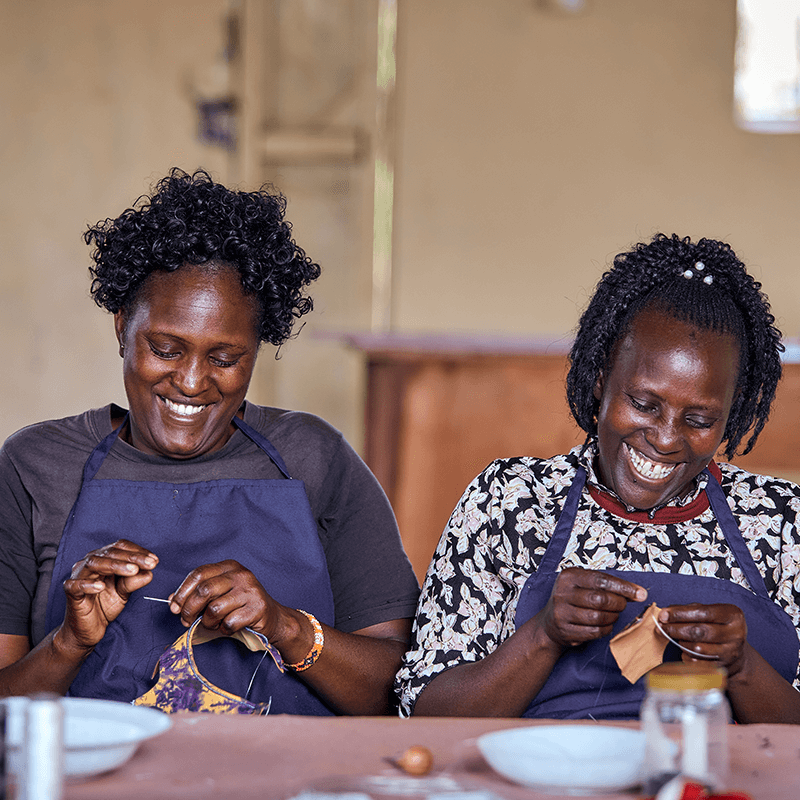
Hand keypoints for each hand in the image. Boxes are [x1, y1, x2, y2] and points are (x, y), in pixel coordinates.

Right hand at [60, 539, 157, 651]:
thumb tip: (149, 573)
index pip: (120, 547)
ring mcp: (78, 576)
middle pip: (110, 553)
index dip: (138, 551)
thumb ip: (134, 582)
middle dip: (132, 558)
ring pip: (94, 564)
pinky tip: (100, 586)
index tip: (154, 560)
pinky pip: (76, 585)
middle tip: (149, 564)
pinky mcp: (71, 592)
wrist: (87, 630)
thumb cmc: (104, 605)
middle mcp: (90, 563)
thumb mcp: (124, 593)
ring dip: (115, 565)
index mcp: (104, 559)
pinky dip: (88, 584)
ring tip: (132, 570)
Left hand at [168, 560, 282, 639]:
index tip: (174, 608)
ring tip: (213, 624)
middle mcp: (241, 575)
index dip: (182, 592)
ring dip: (208, 622)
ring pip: (214, 609)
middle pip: (204, 590)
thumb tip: (172, 600)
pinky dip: (224, 629)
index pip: (199, 574)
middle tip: (186, 621)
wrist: (273, 618)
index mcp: (229, 566)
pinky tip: (228, 627)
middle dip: (189, 609)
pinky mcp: (258, 608)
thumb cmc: (241, 605)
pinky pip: (229, 622)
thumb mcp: (219, 594)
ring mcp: (251, 590)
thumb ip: (197, 594)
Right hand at [538, 567, 646, 649]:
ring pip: (599, 617)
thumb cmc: (572, 600)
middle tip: (623, 605)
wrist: (549, 623)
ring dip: (613, 617)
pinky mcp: (565, 630)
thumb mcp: (582, 584)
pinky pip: (594, 632)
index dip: (624, 588)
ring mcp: (561, 612)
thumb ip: (605, 585)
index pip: (602, 580)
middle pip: (601, 599)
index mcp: (569, 576)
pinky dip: (606, 629)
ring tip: (613, 614)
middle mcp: (562, 593)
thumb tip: (637, 592)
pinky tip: (605, 624)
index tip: (640, 594)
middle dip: (619, 604)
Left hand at [658, 604, 746, 674]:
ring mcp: (731, 652)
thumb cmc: (717, 627)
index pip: (702, 612)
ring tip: (678, 637)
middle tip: (661, 627)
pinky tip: (685, 650)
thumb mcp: (708, 613)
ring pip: (696, 648)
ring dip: (681, 642)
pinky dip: (686, 655)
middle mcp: (735, 634)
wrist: (735, 653)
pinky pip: (697, 662)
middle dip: (675, 629)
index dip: (680, 613)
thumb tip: (664, 614)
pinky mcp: (723, 667)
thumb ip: (687, 610)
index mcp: (733, 615)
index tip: (663, 615)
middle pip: (699, 631)